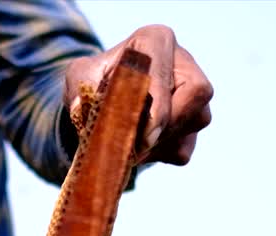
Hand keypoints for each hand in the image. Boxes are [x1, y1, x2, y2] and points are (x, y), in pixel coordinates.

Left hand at [64, 24, 212, 165]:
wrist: (102, 101)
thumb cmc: (95, 82)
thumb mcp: (80, 77)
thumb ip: (80, 87)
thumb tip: (80, 108)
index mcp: (156, 41)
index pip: (167, 71)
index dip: (160, 104)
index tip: (145, 133)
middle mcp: (183, 63)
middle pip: (196, 95)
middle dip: (167, 126)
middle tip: (137, 148)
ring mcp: (194, 95)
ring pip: (195, 122)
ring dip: (160, 143)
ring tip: (129, 147)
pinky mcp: (192, 125)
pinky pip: (184, 149)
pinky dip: (159, 156)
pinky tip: (137, 150)